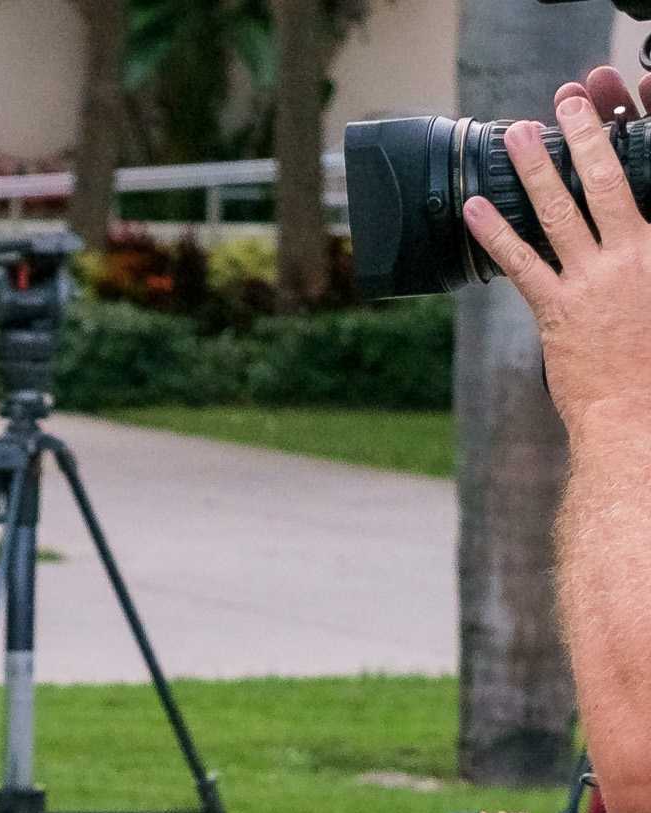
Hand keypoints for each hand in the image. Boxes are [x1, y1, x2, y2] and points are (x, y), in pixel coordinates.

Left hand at [463, 68, 650, 435]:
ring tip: (514, 133)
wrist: (641, 416)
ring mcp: (593, 281)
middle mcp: (633, 255)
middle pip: (607, 181)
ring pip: (559, 211)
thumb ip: (643, 258)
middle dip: (584, 136)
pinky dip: (495, 231)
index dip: (627, 143)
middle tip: (565, 101)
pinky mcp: (557, 309)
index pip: (641, 184)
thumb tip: (630, 237)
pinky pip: (520, 262)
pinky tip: (473, 206)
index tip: (612, 114)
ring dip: (534, 168)